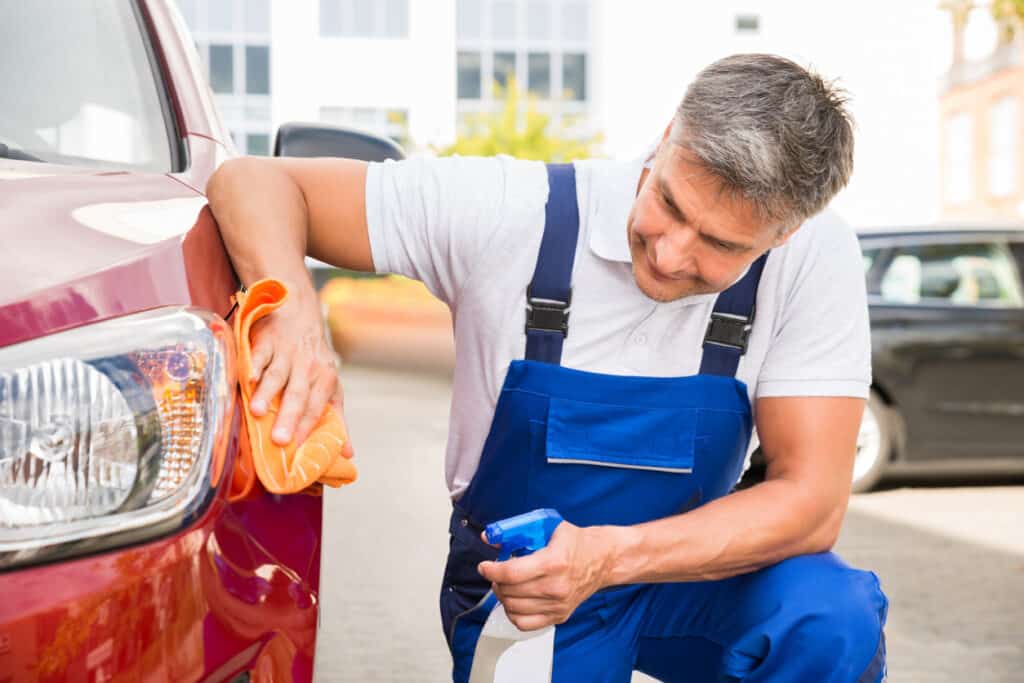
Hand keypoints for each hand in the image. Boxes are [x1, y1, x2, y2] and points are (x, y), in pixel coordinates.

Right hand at [247, 287, 353, 453]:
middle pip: (298, 395)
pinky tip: (247, 379)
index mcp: (326, 379)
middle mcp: (308, 367)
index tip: (299, 448)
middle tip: (279, 440)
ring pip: (277, 376)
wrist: (298, 310)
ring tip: (257, 413)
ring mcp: (286, 353)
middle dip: (289, 417)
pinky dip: (253, 366)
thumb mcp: (330, 384)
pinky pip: (259, 355)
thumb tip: (347, 454)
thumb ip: (336, 418)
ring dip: (267, 394)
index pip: (317, 407)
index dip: (309, 427)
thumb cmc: (313, 357)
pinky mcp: (266, 341)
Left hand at [477, 522, 612, 630]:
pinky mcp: (560, 616)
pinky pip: (525, 623)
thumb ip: (517, 532)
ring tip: (506, 584)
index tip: (485, 566)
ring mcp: (558, 605)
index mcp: (553, 562)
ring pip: (514, 608)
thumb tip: (490, 538)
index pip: (512, 573)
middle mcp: (556, 587)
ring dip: (503, 595)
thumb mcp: (548, 527)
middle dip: (496, 580)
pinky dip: (513, 613)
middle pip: (510, 592)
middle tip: (496, 572)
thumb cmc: (576, 542)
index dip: (492, 570)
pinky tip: (514, 599)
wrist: (604, 560)